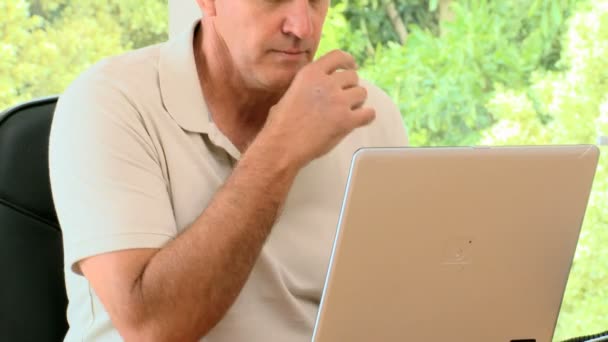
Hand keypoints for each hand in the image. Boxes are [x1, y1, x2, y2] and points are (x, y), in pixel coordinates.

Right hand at [260, 50, 375, 168]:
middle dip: (350, 86)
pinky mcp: (346, 121)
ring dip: (357, 101)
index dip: (348, 61)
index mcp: (311, 73)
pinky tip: (361, 120)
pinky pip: (369, 114)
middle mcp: (326, 83)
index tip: (351, 66)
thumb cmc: (280, 124)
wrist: (282, 146)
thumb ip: (308, 84)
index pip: (337, 56)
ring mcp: (338, 101)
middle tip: (345, 97)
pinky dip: (367, 117)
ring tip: (349, 110)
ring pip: (362, 93)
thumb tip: (318, 86)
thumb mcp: (290, 92)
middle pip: (352, 76)